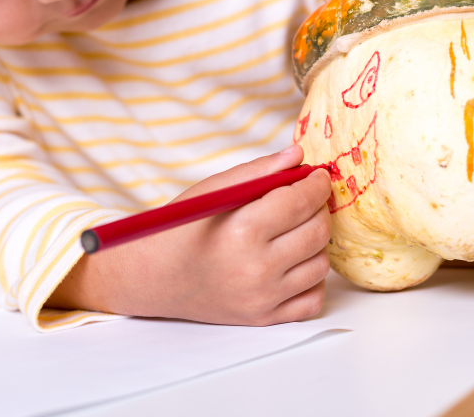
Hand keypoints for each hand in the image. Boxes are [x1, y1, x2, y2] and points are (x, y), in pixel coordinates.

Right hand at [48, 144, 332, 325]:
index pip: (300, 201)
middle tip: (307, 198)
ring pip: (321, 265)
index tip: (317, 175)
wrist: (152, 278)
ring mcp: (262, 298)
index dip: (316, 184)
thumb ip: (258, 171)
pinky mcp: (265, 318)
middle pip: (317, 232)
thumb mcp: (212, 191)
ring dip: (316, 242)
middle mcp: (256, 269)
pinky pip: (313, 299)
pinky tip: (293, 261)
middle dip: (319, 208)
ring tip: (294, 229)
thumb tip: (298, 155)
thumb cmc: (180, 229)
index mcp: (241, 231)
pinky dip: (312, 278)